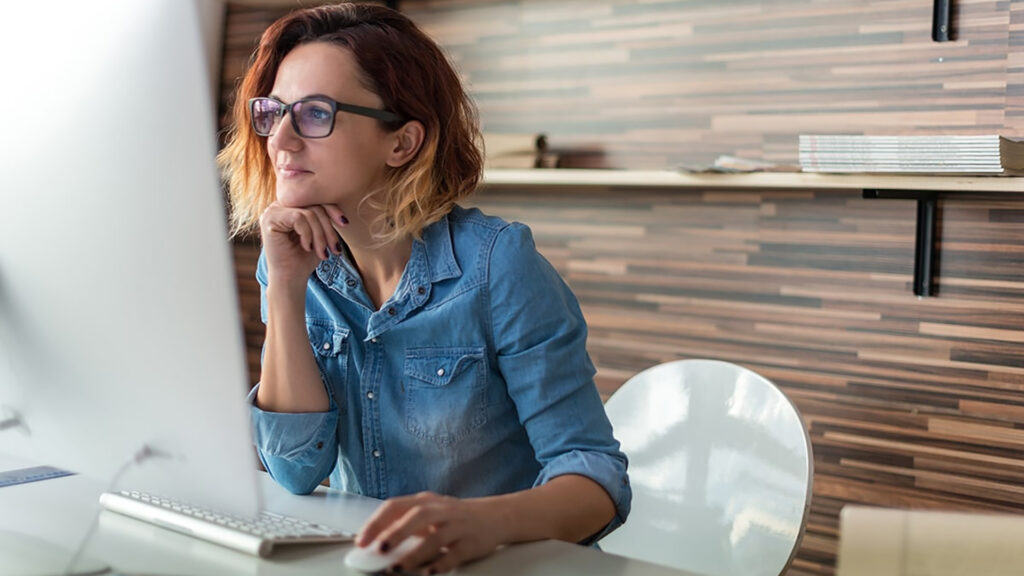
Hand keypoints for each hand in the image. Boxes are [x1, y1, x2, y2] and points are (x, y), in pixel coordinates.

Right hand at [258, 202, 347, 288]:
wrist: (291, 278)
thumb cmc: (305, 257)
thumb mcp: (319, 232)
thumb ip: (323, 215)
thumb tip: (339, 199)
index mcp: (291, 206)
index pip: (315, 198)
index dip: (332, 209)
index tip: (344, 224)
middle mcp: (280, 205)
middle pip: (313, 205)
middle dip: (328, 228)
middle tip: (334, 248)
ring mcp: (273, 211)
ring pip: (308, 213)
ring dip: (320, 235)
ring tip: (322, 252)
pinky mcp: (269, 219)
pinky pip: (298, 218)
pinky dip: (308, 234)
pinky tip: (306, 247)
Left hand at [356, 491, 504, 574]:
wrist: (496, 516)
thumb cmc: (455, 517)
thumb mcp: (430, 513)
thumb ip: (406, 523)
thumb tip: (376, 542)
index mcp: (426, 501)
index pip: (396, 506)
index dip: (377, 522)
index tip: (362, 541)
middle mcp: (441, 510)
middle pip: (416, 516)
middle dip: (396, 532)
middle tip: (380, 549)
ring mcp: (458, 525)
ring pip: (435, 536)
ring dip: (414, 553)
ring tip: (398, 567)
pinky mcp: (471, 542)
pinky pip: (455, 553)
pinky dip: (441, 563)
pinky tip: (429, 572)